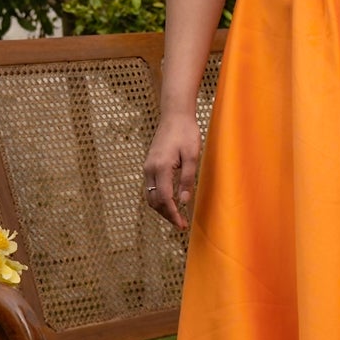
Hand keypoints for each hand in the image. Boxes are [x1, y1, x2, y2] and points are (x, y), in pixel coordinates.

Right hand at [143, 112, 200, 229]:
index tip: (182, 224)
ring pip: (150, 196)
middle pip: (155, 201)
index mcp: (161, 167)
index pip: (165, 198)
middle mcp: (150, 169)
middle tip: (181, 224)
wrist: (174, 116)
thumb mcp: (192, 156)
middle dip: (167, 214)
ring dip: (161, 208)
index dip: (173, 214)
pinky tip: (170, 202)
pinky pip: (150, 188)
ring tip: (176, 216)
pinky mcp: (149, 165)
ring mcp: (147, 167)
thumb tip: (184, 201)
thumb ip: (187, 179)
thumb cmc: (186, 133)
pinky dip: (159, 199)